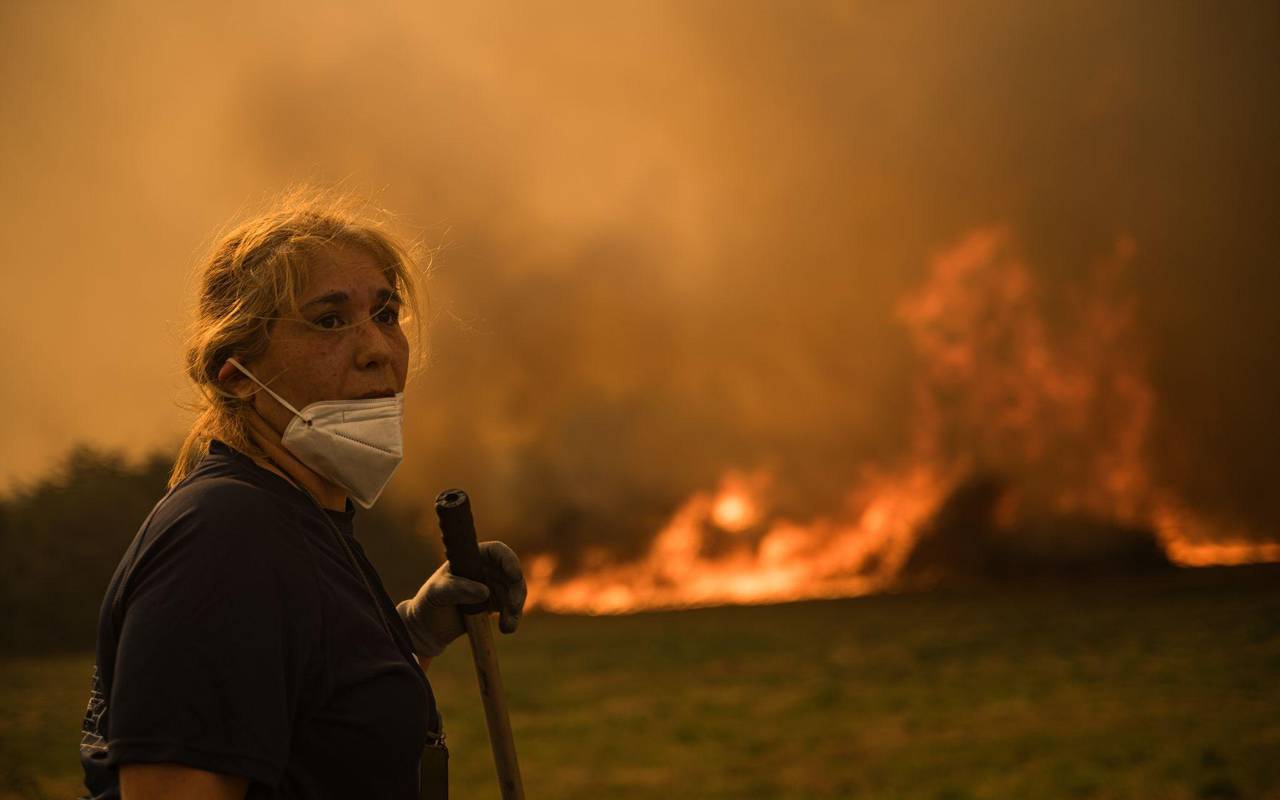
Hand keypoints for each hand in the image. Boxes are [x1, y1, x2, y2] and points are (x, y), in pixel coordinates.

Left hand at [396, 541, 526, 656]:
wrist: (428, 628)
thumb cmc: (429, 603)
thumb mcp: (437, 593)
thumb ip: (457, 589)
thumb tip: (485, 592)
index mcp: (472, 557)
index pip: (497, 551)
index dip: (509, 560)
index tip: (514, 575)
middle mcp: (486, 569)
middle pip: (512, 573)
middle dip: (517, 590)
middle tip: (513, 606)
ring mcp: (492, 587)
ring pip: (515, 592)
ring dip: (516, 608)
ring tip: (507, 626)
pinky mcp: (495, 605)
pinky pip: (511, 608)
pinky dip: (513, 618)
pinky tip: (507, 628)